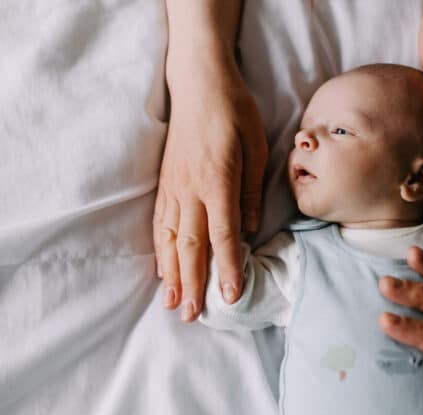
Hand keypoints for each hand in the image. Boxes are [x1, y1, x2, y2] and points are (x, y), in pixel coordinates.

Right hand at [154, 55, 266, 321]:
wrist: (199, 84)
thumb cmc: (235, 113)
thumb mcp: (256, 148)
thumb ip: (252, 192)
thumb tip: (252, 231)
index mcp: (218, 182)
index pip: (223, 235)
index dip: (227, 269)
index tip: (230, 297)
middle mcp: (191, 190)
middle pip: (192, 246)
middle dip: (193, 284)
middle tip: (193, 316)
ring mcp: (174, 187)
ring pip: (171, 239)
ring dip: (172, 274)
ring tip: (172, 303)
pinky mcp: (165, 183)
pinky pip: (161, 223)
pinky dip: (161, 249)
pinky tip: (162, 267)